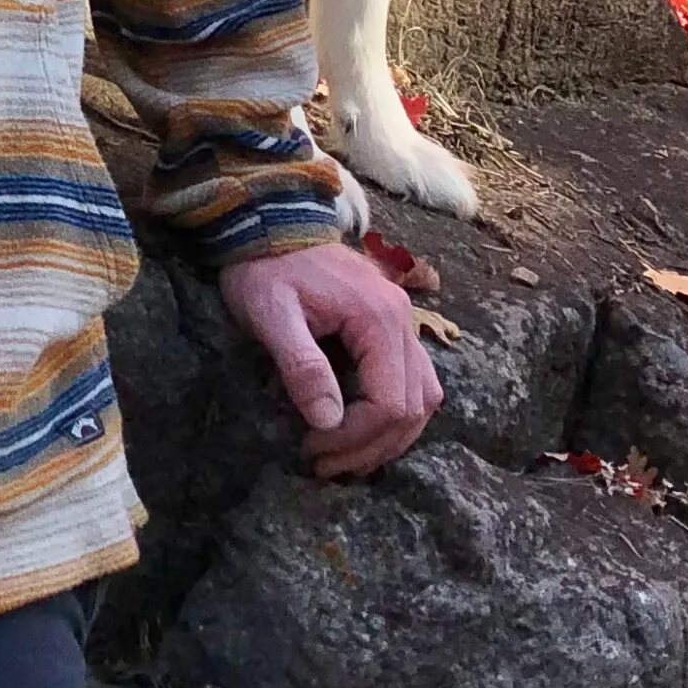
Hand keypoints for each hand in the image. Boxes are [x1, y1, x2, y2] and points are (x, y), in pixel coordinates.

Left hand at [221, 242, 442, 478]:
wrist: (269, 223)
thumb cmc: (265, 268)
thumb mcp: (271, 315)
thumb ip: (301, 366)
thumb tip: (328, 422)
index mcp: (378, 318)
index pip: (390, 403)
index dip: (355, 437)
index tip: (312, 448)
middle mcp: (403, 320)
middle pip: (414, 407)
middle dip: (371, 446)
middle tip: (324, 464)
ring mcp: (403, 321)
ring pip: (423, 397)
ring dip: (389, 435)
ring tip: (344, 455)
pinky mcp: (393, 325)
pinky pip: (414, 381)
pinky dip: (394, 412)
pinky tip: (359, 426)